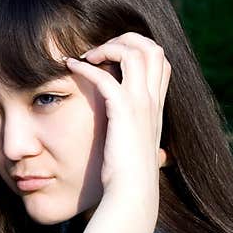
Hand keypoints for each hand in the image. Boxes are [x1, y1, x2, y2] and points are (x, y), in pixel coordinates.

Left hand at [63, 32, 170, 206]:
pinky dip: (86, 66)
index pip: (160, 61)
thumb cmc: (133, 178)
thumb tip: (164, 158)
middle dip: (125, 39)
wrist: (133, 192)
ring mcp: (140, 104)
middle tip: (98, 50)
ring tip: (86, 56)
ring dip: (107, 47)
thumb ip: (151, 147)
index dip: (138, 49)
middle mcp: (152, 101)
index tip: (112, 57)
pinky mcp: (123, 111)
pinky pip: (105, 76)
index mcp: (157, 107)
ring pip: (134, 53)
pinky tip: (69, 66)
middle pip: (152, 48)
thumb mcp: (147, 156)